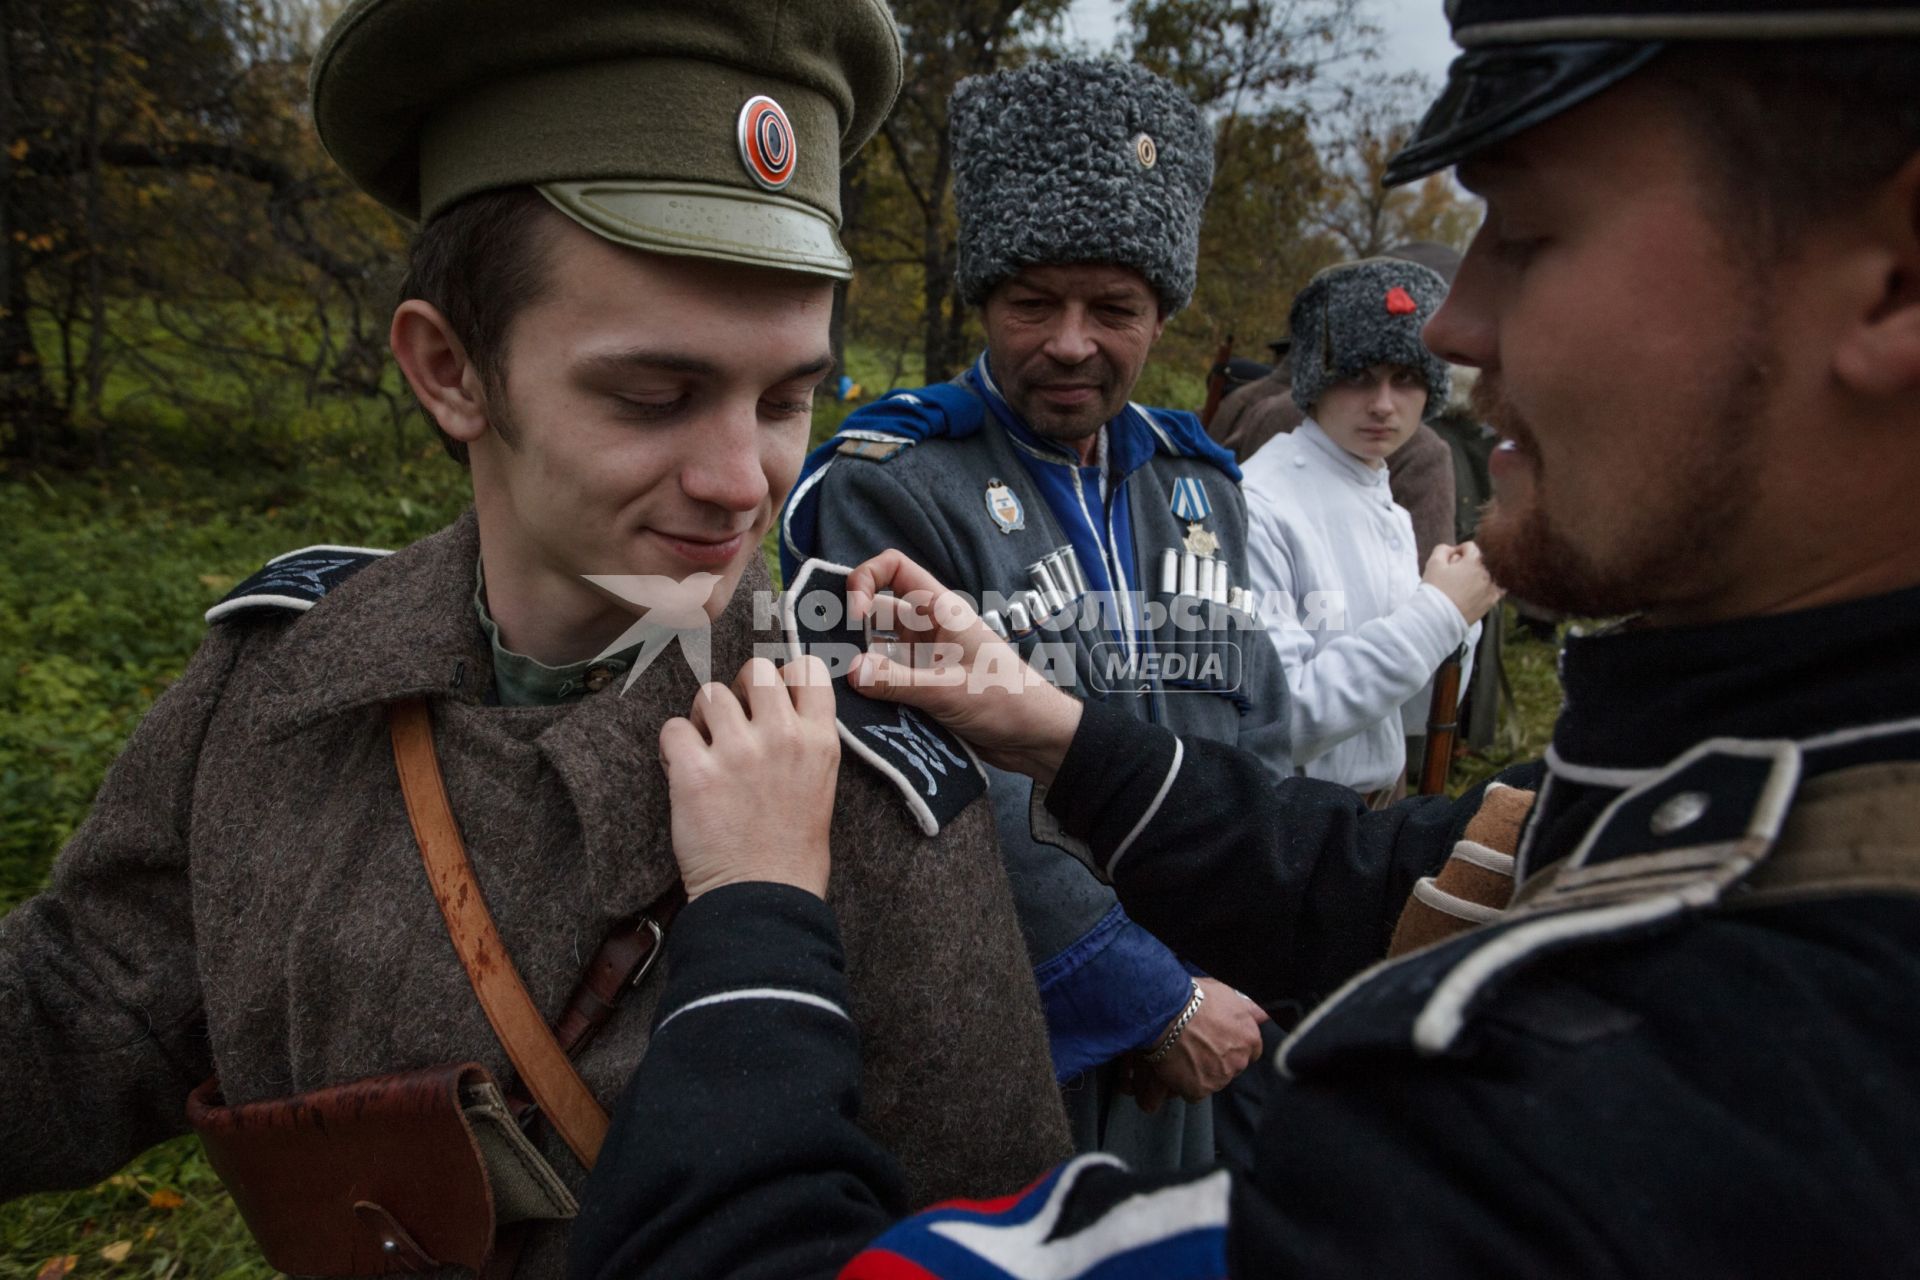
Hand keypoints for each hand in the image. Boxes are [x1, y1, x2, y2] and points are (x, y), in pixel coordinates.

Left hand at [658, 655, 838, 900]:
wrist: (763, 898)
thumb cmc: (792, 852)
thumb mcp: (820, 785)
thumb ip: (803, 742)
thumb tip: (775, 710)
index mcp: (819, 741)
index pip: (806, 670)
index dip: (782, 677)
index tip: (769, 696)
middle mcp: (782, 737)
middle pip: (754, 670)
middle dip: (738, 689)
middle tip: (731, 720)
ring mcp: (738, 752)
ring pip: (709, 693)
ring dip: (702, 716)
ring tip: (704, 747)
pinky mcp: (696, 772)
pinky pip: (673, 728)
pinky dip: (672, 747)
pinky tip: (682, 769)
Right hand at [845, 549, 1083, 785]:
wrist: (1036, 738)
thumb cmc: (1009, 700)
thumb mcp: (950, 689)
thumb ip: (899, 682)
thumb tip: (851, 671)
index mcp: (939, 610)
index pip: (894, 568)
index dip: (866, 580)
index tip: (854, 616)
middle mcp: (926, 629)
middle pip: (874, 613)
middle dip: (848, 629)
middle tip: (825, 655)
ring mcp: (921, 659)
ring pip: (874, 651)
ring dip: (857, 665)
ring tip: (834, 686)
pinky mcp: (920, 688)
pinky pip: (884, 681)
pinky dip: (868, 691)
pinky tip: (852, 708)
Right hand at [1135, 979, 1268, 1108]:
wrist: (1168, 1013)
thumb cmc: (1195, 999)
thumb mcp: (1227, 994)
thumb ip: (1247, 1009)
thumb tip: (1263, 1015)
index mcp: (1249, 1038)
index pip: (1251, 1051)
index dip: (1234, 1045)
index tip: (1220, 1041)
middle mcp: (1239, 1060)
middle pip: (1232, 1067)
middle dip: (1218, 1059)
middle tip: (1197, 1045)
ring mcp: (1219, 1078)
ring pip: (1213, 1080)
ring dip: (1202, 1072)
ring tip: (1183, 1055)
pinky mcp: (1199, 1090)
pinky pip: (1194, 1092)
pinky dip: (1185, 1084)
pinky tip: (1176, 1068)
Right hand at [1422, 541, 1503, 624]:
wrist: (1439, 618)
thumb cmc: (1435, 589)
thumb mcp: (1434, 563)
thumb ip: (1443, 549)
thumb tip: (1452, 550)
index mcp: (1474, 561)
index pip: (1471, 546)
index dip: (1458, 550)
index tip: (1450, 559)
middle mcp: (1488, 572)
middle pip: (1483, 559)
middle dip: (1471, 562)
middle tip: (1457, 571)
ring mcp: (1492, 588)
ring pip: (1493, 573)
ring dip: (1484, 573)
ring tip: (1469, 581)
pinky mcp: (1492, 602)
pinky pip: (1499, 589)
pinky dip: (1492, 586)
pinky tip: (1481, 589)